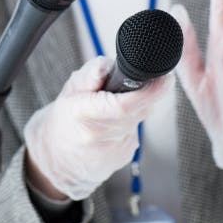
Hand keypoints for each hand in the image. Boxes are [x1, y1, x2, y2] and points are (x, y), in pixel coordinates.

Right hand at [23, 56, 173, 200]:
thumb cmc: (64, 119)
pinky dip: (131, 121)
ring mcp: (114, 150)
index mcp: (83, 114)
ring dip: (137, 106)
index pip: (124, 105)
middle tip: (143, 80)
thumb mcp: (70, 90)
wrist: (58, 156)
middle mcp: (100, 136)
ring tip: (118, 100)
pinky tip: (115, 120)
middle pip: (138, 109)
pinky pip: (135, 131)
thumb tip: (107, 66)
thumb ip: (90, 75)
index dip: (150, 91)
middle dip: (146, 92)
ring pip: (138, 119)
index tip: (164, 77)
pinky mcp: (124, 156)